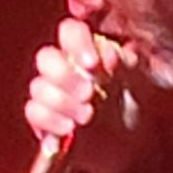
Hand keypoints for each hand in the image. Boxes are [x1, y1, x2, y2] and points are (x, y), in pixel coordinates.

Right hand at [25, 18, 142, 172]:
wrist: (131, 141)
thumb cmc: (134, 104)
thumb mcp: (139, 81)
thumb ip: (125, 64)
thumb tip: (108, 53)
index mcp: (86, 50)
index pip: (69, 31)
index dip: (76, 44)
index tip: (92, 65)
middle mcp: (64, 67)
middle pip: (46, 58)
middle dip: (66, 77)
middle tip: (88, 93)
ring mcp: (51, 92)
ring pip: (39, 87)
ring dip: (62, 102)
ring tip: (87, 116)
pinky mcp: (43, 118)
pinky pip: (33, 112)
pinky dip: (50, 121)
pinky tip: (69, 129)